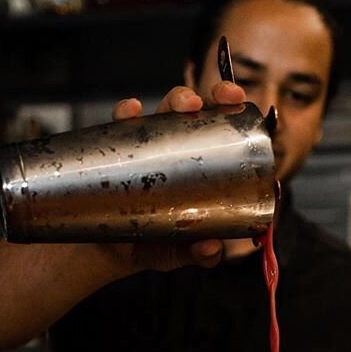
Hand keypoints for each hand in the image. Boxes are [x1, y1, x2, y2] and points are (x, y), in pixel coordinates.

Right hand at [102, 82, 245, 273]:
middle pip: (194, 111)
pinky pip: (121, 125)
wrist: (111, 252)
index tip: (239, 102)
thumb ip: (200, 255)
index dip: (230, 110)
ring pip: (163, 111)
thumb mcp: (181, 253)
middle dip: (206, 97)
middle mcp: (175, 147)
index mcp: (200, 163)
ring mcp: (147, 146)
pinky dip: (126, 113)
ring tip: (184, 106)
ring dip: (176, 100)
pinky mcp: (117, 150)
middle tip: (211, 104)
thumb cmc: (155, 245)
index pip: (220, 127)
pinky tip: (132, 112)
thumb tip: (212, 248)